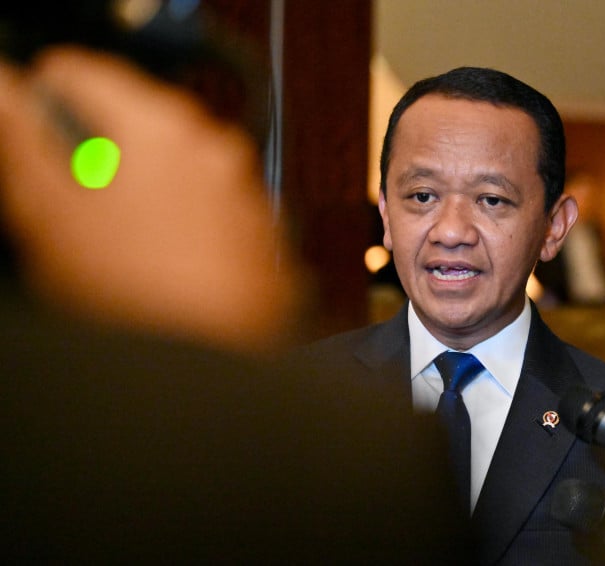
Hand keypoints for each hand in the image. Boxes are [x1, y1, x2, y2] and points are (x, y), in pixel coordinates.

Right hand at [0, 46, 299, 352]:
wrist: (211, 369)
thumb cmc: (135, 297)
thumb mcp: (51, 216)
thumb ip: (23, 141)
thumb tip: (5, 92)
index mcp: (159, 127)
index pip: (85, 73)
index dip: (45, 96)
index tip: (30, 126)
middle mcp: (215, 149)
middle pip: (137, 121)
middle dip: (99, 151)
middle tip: (70, 204)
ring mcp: (245, 190)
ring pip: (177, 167)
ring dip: (144, 188)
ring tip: (117, 245)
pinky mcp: (264, 231)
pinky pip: (211, 206)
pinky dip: (185, 220)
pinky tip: (163, 263)